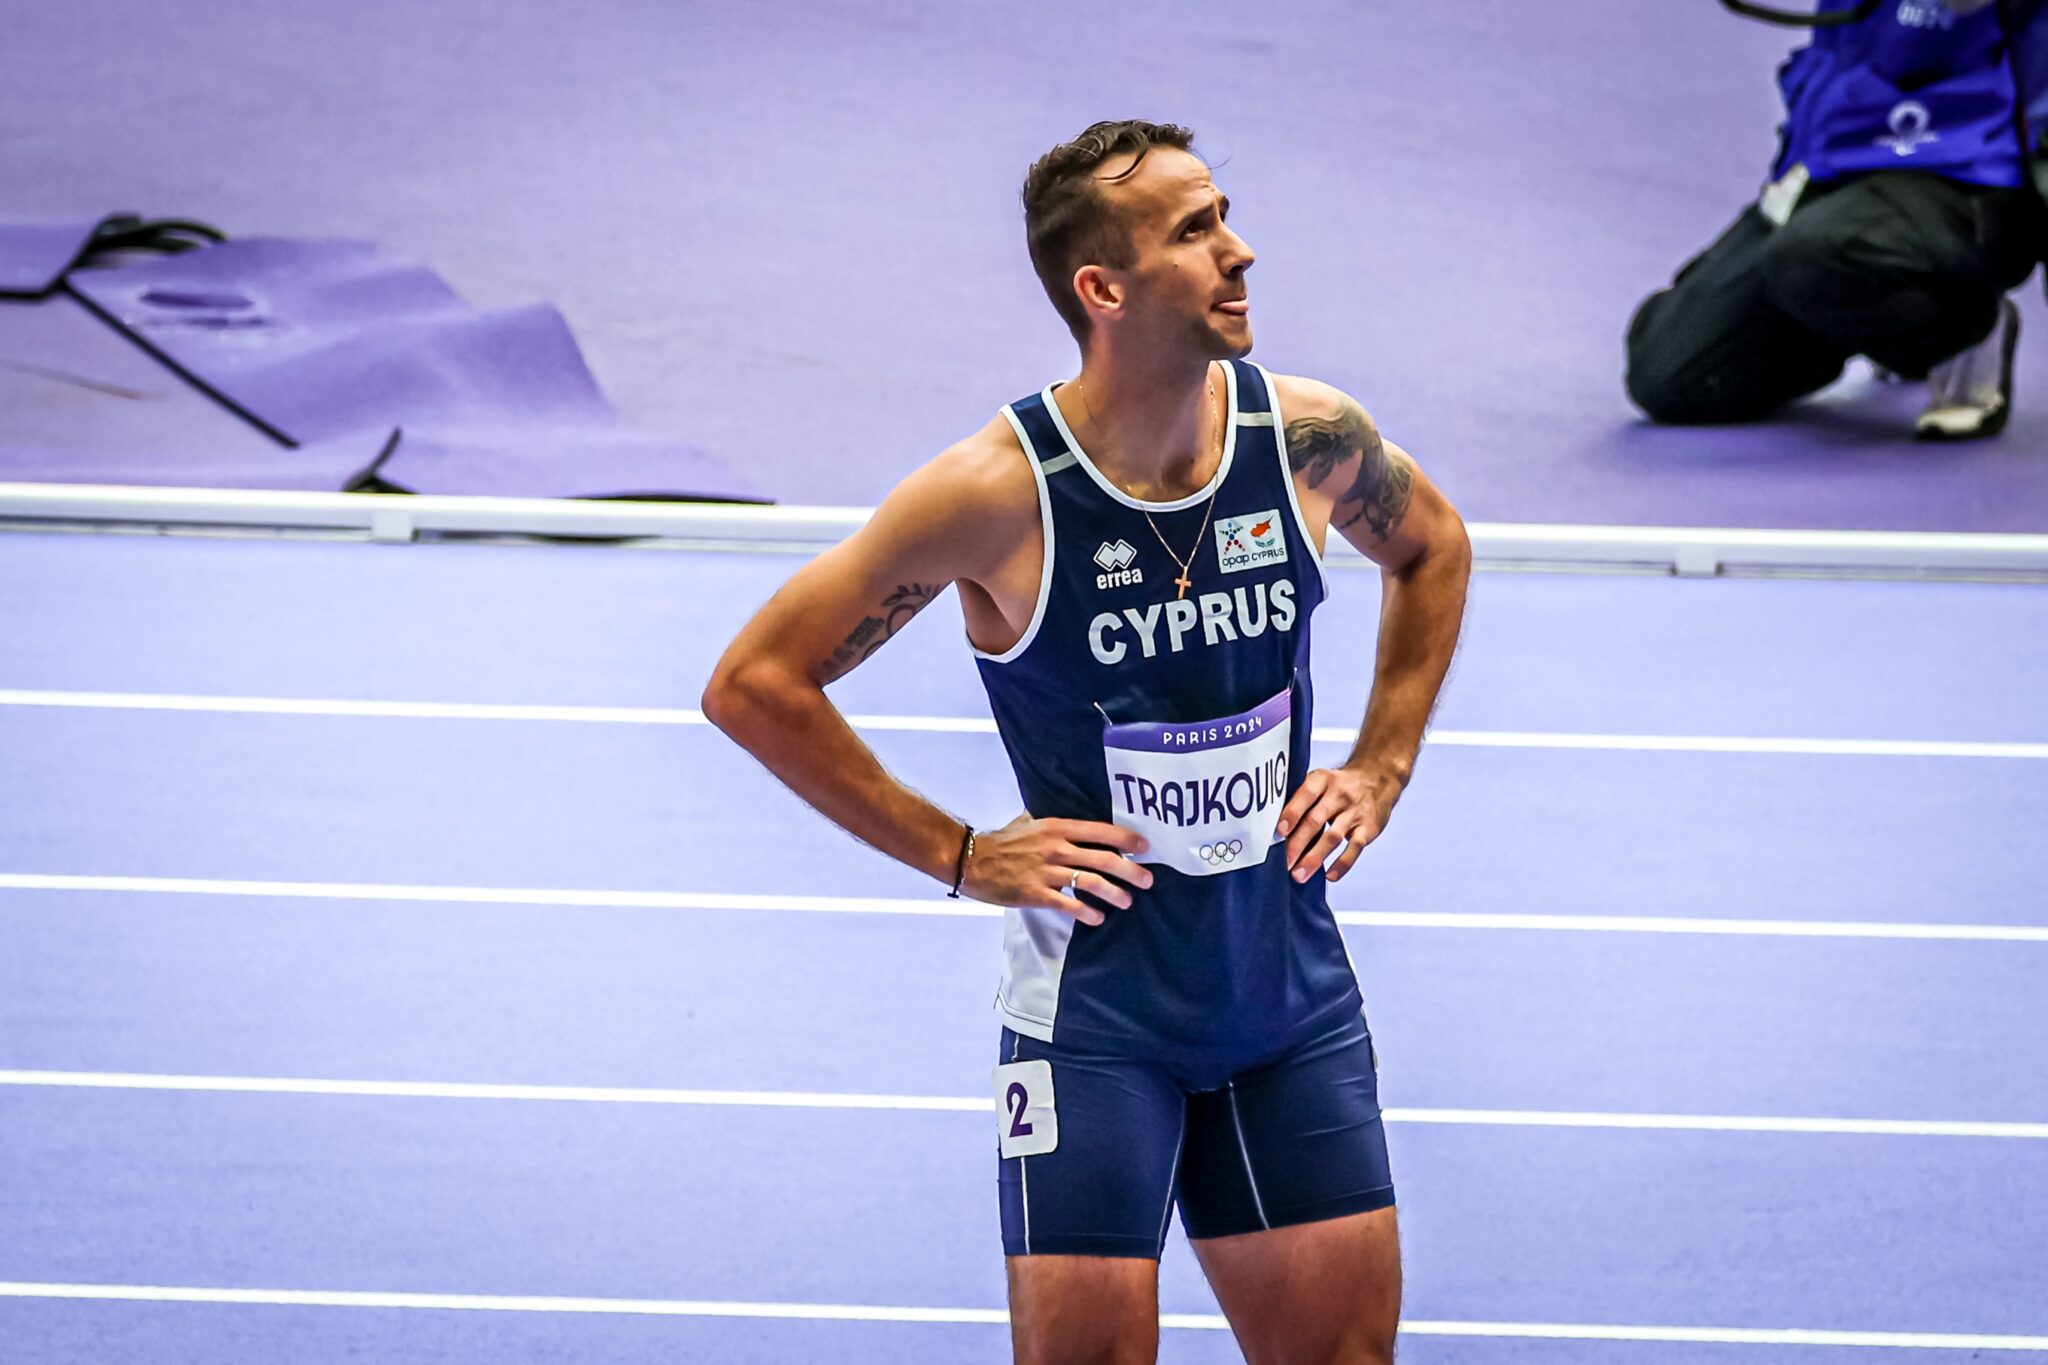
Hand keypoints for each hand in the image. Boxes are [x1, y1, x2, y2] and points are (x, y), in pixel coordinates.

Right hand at [960, 813, 1151, 924]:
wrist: (971, 859)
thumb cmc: (1001, 841)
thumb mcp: (1028, 821)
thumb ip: (1050, 821)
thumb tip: (1068, 815)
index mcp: (1057, 827)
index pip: (1100, 831)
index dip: (1126, 839)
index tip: (1145, 847)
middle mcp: (1056, 847)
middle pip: (1104, 859)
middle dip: (1131, 871)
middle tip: (1148, 881)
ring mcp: (1046, 871)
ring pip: (1091, 882)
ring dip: (1114, 894)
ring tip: (1127, 902)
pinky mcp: (1036, 893)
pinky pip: (1068, 904)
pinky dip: (1087, 913)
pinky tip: (1097, 918)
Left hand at [1275, 763, 1402, 882]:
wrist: (1377, 779)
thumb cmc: (1339, 786)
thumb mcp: (1321, 782)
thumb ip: (1301, 800)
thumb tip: (1275, 829)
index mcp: (1322, 780)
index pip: (1305, 794)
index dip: (1292, 812)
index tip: (1279, 832)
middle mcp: (1339, 794)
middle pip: (1315, 820)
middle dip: (1297, 844)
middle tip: (1285, 863)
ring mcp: (1355, 812)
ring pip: (1332, 837)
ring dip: (1314, 858)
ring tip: (1299, 875)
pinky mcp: (1369, 828)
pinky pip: (1355, 848)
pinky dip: (1342, 863)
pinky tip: (1330, 876)